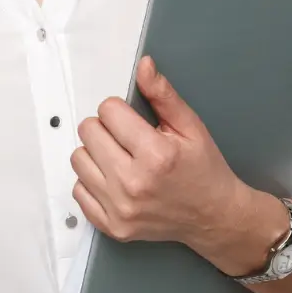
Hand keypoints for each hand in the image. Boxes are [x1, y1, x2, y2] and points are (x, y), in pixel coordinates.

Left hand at [71, 56, 255, 260]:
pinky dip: (92, 181)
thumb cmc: (203, 169)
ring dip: (96, 153)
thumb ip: (163, 95)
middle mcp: (133, 183)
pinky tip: (114, 180)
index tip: (134, 121)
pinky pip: (78, 190)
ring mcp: (119, 209)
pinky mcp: (112, 226)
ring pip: (78, 158)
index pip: (108, 110)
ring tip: (120, 158)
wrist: (214, 217)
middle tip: (127, 139)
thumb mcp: (190, 126)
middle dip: (106, 128)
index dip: (120, 110)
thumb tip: (143, 66)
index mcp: (155, 155)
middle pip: (88, 131)